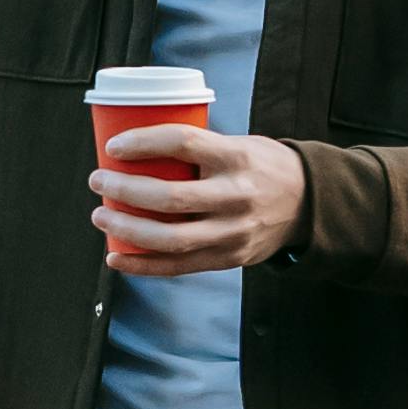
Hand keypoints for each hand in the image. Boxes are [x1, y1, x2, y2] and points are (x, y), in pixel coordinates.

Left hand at [95, 125, 306, 278]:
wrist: (309, 203)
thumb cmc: (262, 167)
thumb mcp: (239, 144)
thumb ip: (199, 148)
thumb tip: (138, 147)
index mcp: (237, 157)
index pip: (183, 142)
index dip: (143, 142)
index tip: (113, 146)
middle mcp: (236, 196)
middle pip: (170, 197)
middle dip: (124, 190)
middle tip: (98, 181)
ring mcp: (233, 232)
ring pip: (170, 238)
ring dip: (127, 230)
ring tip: (101, 217)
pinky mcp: (228, 258)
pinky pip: (179, 266)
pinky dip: (143, 265)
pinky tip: (116, 258)